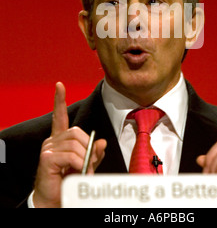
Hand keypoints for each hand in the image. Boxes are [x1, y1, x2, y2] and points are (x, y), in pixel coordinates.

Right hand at [33, 82, 106, 207]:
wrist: (55, 199)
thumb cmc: (69, 181)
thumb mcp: (86, 165)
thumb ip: (94, 153)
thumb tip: (102, 142)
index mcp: (60, 139)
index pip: (59, 115)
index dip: (59, 100)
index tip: (59, 85)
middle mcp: (52, 140)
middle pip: (77, 132)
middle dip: (87, 148)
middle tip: (88, 164)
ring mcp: (48, 148)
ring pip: (75, 145)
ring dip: (84, 159)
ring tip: (83, 171)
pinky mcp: (47, 158)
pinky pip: (70, 155)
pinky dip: (78, 164)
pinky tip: (76, 171)